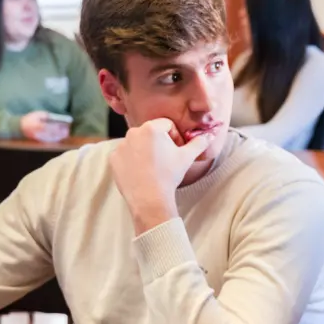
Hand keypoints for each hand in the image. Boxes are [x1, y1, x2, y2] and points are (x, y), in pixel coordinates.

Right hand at [20, 110, 69, 142]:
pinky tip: (60, 136)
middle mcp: (40, 133)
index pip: (52, 127)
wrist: (20, 127)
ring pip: (53, 138)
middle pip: (54, 134)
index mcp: (39, 126)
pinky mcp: (40, 141)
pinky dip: (56, 139)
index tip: (66, 125)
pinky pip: (50, 141)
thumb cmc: (30, 119)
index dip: (60, 127)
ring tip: (66, 133)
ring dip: (60, 136)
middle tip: (68, 130)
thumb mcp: (38, 114)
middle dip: (62, 132)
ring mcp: (40, 138)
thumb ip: (47, 116)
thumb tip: (58, 119)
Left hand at [109, 118, 212, 234]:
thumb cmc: (169, 175)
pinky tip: (141, 172)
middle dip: (160, 143)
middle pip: (151, 133)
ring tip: (154, 167)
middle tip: (167, 160)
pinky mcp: (114, 158)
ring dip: (146, 151)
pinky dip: (133, 160)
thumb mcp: (187, 157)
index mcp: (151, 128)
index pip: (167, 125)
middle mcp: (133, 132)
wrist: (149, 199)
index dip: (175, 137)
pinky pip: (125, 154)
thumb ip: (199, 143)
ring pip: (138, 143)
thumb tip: (210, 135)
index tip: (177, 150)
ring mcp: (121, 145)